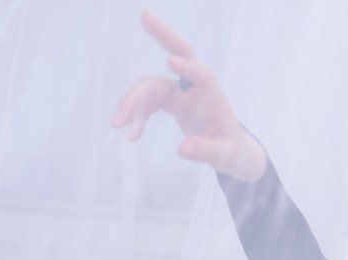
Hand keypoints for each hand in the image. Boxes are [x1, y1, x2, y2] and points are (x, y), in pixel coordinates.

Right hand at [111, 11, 266, 180]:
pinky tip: (132, 134)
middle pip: (178, 54)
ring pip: (152, 85)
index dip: (188, 67)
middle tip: (144, 15)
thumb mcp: (223, 156)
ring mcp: (180, 91)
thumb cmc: (230, 149)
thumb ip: (206, 152)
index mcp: (213, 97)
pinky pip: (147, 101)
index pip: (203, 75)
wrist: (228, 151)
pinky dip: (136, 114)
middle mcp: (195, 88)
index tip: (171, 61)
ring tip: (117, 125)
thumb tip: (183, 148)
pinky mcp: (169, 100)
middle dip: (162, 35)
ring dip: (133, 102)